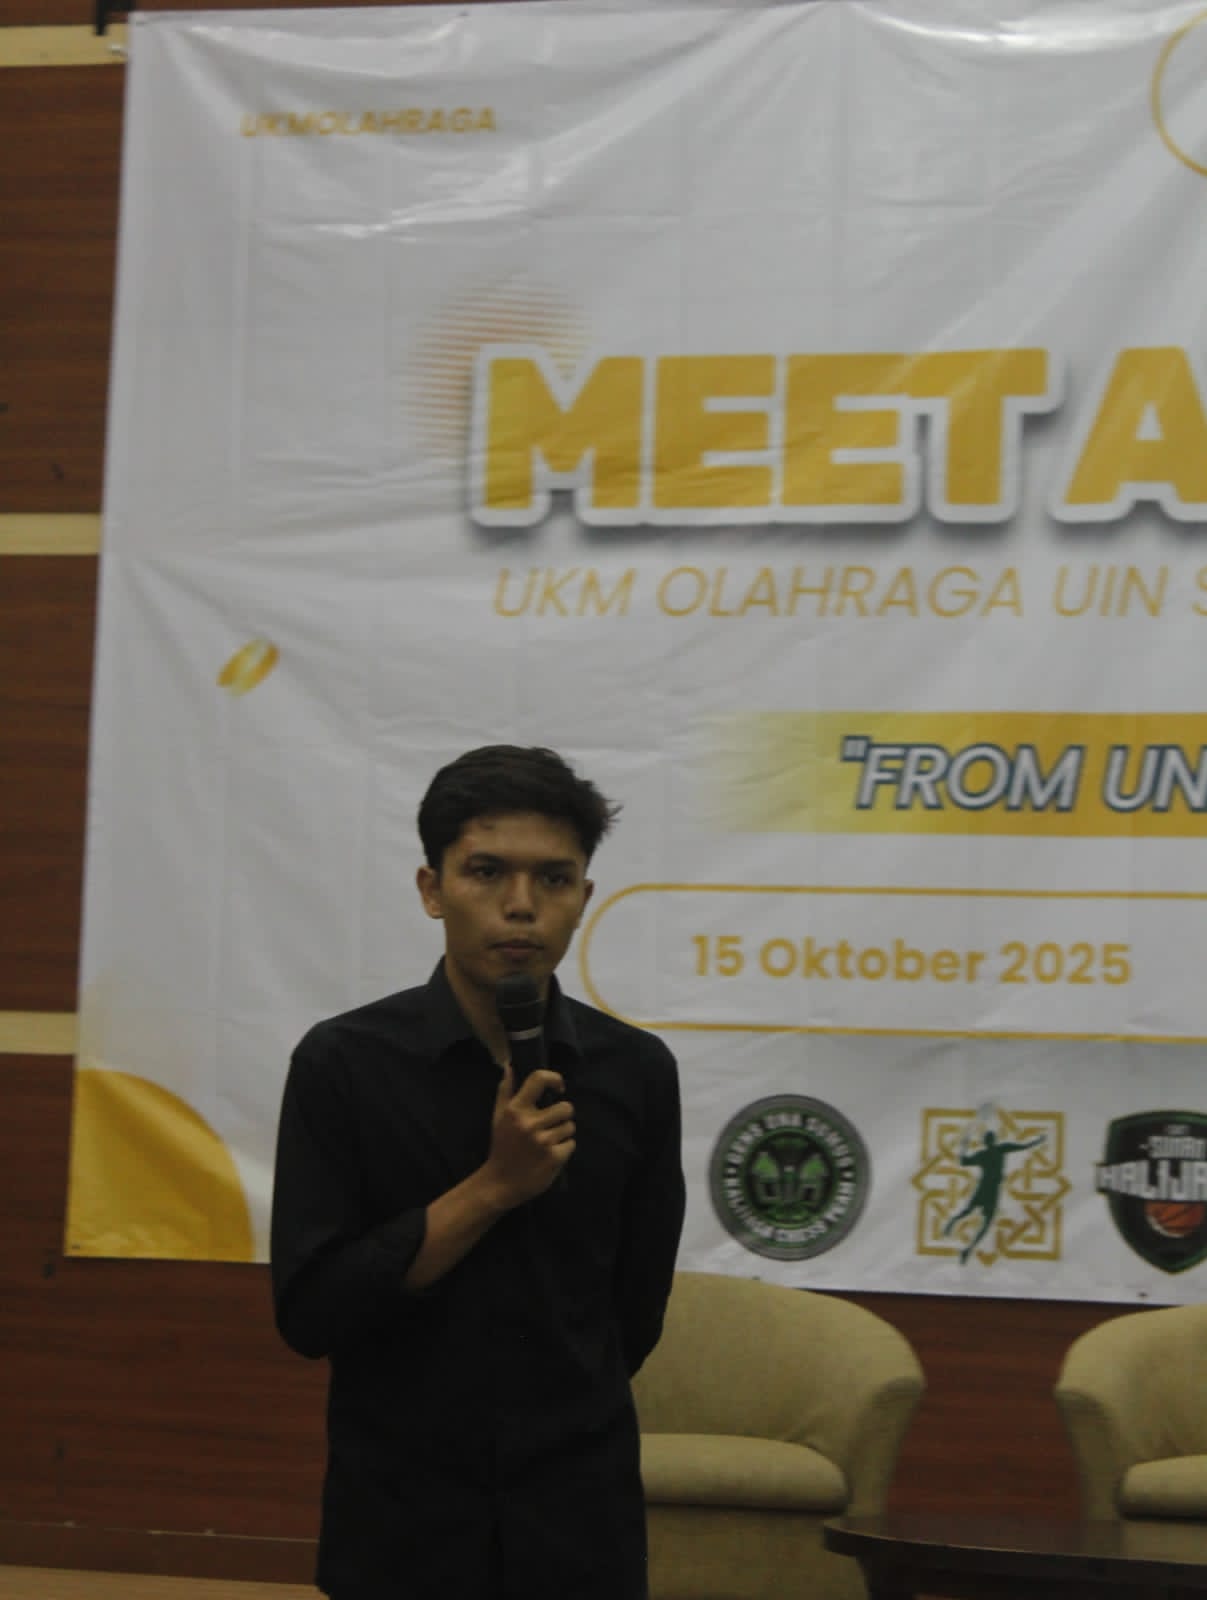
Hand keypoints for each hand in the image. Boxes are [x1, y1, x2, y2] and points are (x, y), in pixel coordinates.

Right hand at [484, 1063, 574, 1206]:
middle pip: (566, 1107)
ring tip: (549, 1141)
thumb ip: (505, 1091)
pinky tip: (550, 1154)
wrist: (500, 1183)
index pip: (539, 1079)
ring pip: (570, 1127)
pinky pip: (571, 1144)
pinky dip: (564, 1149)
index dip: (555, 1078)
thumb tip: (509, 1067)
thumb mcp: (498, 1117)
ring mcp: (543, 1141)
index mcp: (516, 1110)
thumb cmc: (501, 1147)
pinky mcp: (554, 1158)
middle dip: (562, 1116)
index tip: (559, 1087)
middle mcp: (530, 1123)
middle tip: (552, 1124)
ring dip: (563, 1133)